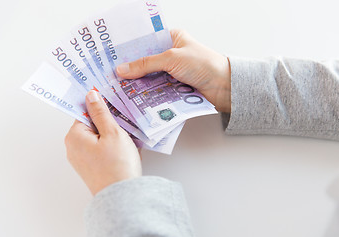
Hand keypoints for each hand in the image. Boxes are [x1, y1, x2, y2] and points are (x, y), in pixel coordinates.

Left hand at [65, 90, 141, 194]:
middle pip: (92, 126)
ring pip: (98, 138)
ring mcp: (81, 160)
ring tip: (127, 142)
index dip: (101, 109)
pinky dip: (112, 148)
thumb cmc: (117, 165)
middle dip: (109, 124)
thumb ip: (101, 112)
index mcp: (74, 136)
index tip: (113, 107)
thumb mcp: (112, 132)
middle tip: (124, 126)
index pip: (85, 113)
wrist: (122, 197)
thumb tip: (91, 95)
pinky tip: (125, 152)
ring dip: (113, 137)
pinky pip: (101, 151)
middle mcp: (73, 148)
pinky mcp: (91, 168)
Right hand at [116, 29, 230, 111]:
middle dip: (133, 68)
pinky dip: (149, 92)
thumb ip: (146, 64)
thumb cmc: (204, 64)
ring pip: (151, 76)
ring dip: (140, 82)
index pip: (147, 40)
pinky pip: (158, 88)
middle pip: (147, 60)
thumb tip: (123, 69)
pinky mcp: (176, 87)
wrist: (225, 87)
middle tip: (113, 74)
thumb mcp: (172, 58)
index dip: (131, 47)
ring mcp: (174, 71)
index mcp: (173, 38)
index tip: (114, 55)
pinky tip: (136, 96)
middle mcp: (172, 54)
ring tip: (120, 87)